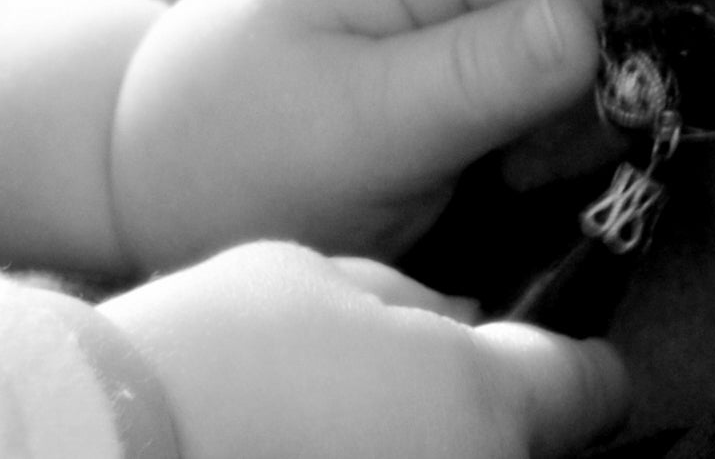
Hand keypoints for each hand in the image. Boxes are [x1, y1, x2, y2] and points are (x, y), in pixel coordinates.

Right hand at [99, 241, 625, 458]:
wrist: (123, 435)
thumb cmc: (222, 348)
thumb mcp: (320, 274)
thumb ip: (409, 299)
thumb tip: (454, 319)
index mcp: (485, 398)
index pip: (591, 386)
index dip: (574, 361)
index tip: (554, 354)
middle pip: (530, 441)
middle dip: (496, 407)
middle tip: (418, 378)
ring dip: (438, 439)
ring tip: (359, 413)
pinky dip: (390, 455)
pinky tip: (327, 438)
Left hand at [112, 0, 619, 268]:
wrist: (128, 159)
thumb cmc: (235, 155)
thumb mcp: (359, 132)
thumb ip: (478, 74)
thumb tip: (597, 22)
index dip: (599, 44)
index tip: (543, 142)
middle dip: (579, 73)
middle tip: (514, 163)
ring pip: (553, 6)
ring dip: (548, 94)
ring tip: (486, 164)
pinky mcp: (412, 9)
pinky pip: (509, 32)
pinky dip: (514, 98)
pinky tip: (471, 149)